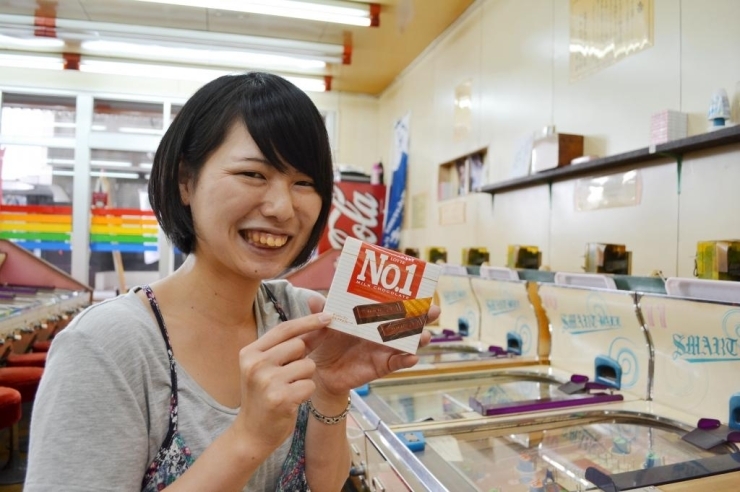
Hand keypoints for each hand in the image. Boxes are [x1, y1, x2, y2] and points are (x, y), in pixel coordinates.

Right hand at [233, 311, 330, 453]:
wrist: (251, 433)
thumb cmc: (263, 396)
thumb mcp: (265, 367)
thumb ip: (287, 346)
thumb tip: (318, 324)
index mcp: (250, 352)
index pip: (284, 329)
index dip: (308, 321)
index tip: (328, 316)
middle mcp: (256, 364)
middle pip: (299, 345)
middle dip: (303, 358)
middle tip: (289, 375)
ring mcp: (267, 381)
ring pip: (307, 365)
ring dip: (305, 378)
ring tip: (288, 389)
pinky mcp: (280, 398)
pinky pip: (309, 385)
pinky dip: (306, 392)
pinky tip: (291, 401)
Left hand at [302, 296, 439, 396]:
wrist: (320, 371)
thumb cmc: (325, 343)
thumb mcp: (323, 325)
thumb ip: (321, 312)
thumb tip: (314, 299)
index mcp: (370, 317)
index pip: (392, 304)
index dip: (407, 298)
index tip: (420, 290)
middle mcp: (381, 331)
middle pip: (407, 321)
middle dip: (422, 316)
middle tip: (434, 310)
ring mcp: (384, 349)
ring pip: (407, 342)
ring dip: (418, 339)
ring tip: (426, 336)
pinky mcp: (381, 366)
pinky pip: (397, 363)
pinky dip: (405, 360)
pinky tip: (412, 357)